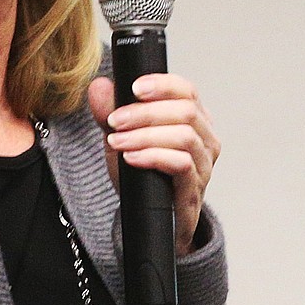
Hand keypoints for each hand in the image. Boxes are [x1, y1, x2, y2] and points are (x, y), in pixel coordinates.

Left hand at [88, 74, 219, 254]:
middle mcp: (205, 140)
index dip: (163, 85)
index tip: (134, 88)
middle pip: (186, 111)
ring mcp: (203, 166)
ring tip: (117, 141)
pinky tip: (131, 158)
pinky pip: (182, 165)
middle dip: (145, 113)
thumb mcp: (121, 139)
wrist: (149, 219)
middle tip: (114, 121)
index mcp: (194, 120)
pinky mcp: (194, 190)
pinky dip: (153, 157)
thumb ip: (109, 113)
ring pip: (184, 137)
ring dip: (146, 135)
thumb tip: (99, 85)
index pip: (187, 91)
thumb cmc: (143, 176)